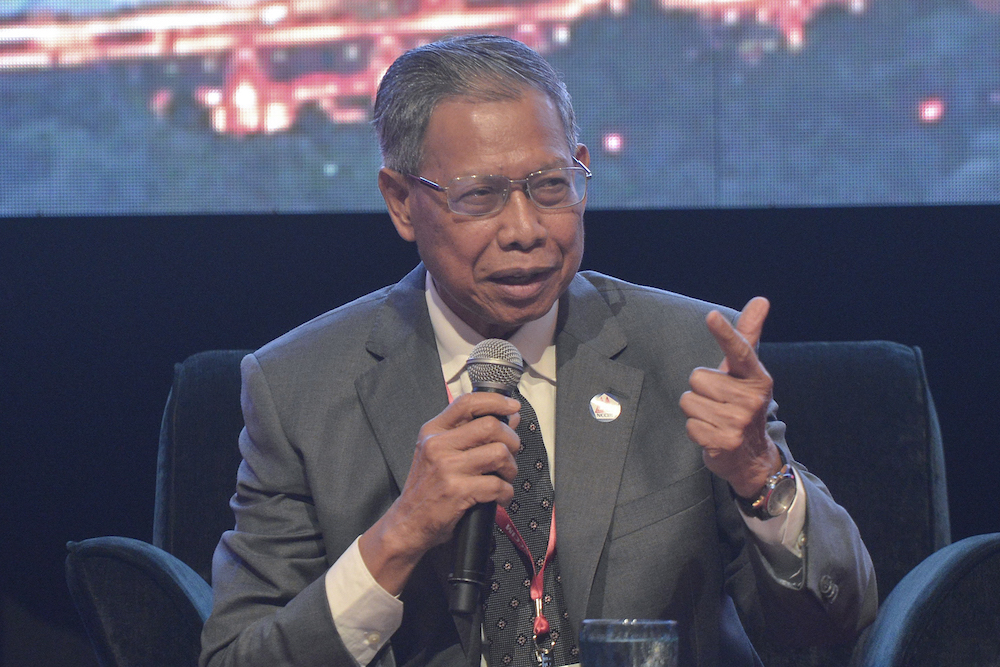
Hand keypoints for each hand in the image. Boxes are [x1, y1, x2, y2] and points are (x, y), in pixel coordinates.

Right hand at [359, 392, 520, 593]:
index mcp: (433, 431)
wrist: (407, 523)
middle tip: (510, 454)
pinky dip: (506, 493)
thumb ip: (471, 433)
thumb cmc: (427, 488)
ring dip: (510, 468)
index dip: (496, 401)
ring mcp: (447, 468)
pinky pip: (497, 485)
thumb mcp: (440, 453)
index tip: (513, 407)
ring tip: (504, 477)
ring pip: (499, 454)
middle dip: (511, 441)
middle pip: (491, 426)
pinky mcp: (457, 491)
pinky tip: (499, 497)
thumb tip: (509, 418)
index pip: (468, 402)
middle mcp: (438, 445)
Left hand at [679, 297, 781, 497]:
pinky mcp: (724, 442)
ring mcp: (739, 422)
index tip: (711, 316)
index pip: (739, 349)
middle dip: (701, 391)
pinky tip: (713, 434)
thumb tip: (761, 300)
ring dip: (696, 411)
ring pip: (689, 401)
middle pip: (697, 378)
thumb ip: (747, 336)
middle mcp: (752, 398)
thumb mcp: (745, 372)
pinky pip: (689, 425)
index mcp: (758, 377)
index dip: (724, 332)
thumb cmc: (742, 403)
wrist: (752, 456)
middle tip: (719, 403)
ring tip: (716, 419)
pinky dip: (696, 430)